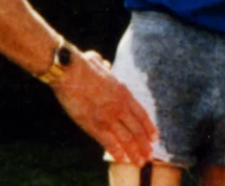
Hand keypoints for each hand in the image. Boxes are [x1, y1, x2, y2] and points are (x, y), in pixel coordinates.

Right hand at [51, 47, 157, 166]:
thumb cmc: (81, 65)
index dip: (149, 127)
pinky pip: (109, 143)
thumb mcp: (101, 63)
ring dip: (135, 152)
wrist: (70, 72)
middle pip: (137, 130)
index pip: (141, 114)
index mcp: (123, 92)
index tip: (154, 136)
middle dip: (144, 144)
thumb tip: (105, 65)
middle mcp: (120, 107)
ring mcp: (108, 117)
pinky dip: (117, 153)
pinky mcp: (94, 126)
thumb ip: (105, 66)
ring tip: (141, 162)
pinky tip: (123, 160)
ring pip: (127, 139)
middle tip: (150, 154)